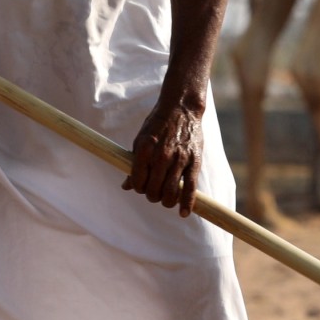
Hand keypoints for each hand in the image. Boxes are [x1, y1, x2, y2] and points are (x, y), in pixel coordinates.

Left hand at [123, 99, 205, 216]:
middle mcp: (160, 155)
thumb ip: (133, 164)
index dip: (138, 188)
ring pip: (170, 193)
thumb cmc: (158, 124)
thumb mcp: (140, 140)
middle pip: (153, 190)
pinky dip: (187, 203)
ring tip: (167, 199)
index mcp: (144, 149)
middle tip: (155, 192)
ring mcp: (178, 159)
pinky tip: (183, 212)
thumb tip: (126, 186)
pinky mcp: (194, 161)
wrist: (181, 108)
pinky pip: (190, 188)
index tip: (142, 186)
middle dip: (152, 195)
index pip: (137, 182)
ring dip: (167, 201)